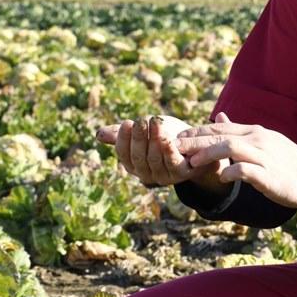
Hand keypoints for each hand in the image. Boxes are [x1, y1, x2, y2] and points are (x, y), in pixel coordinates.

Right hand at [95, 114, 225, 188]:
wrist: (197, 145)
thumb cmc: (168, 136)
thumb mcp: (145, 132)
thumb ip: (123, 134)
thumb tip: (98, 135)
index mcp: (135, 166)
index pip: (124, 155)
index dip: (123, 140)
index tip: (126, 123)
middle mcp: (148, 175)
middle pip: (138, 157)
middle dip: (138, 138)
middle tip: (140, 121)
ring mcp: (165, 176)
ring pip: (154, 159)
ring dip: (153, 139)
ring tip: (154, 121)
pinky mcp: (182, 173)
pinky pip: (172, 163)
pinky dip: (168, 149)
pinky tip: (165, 135)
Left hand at [173, 113, 296, 208]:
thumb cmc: (286, 160)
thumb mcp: (262, 139)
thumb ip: (238, 130)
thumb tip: (219, 116)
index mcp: (253, 132)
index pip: (219, 127)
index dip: (197, 131)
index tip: (177, 137)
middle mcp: (257, 140)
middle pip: (220, 135)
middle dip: (195, 141)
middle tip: (174, 147)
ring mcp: (264, 156)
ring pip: (231, 148)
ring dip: (209, 154)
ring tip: (192, 162)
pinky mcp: (270, 175)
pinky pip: (248, 171)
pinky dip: (233, 171)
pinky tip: (221, 177)